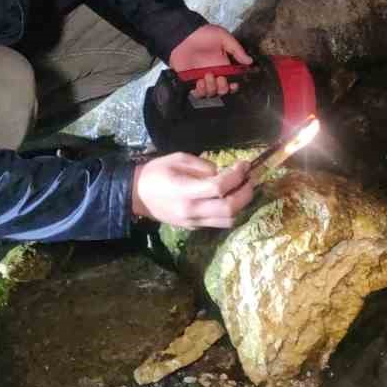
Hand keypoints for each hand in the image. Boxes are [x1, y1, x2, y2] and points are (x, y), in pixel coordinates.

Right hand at [131, 153, 254, 227]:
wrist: (136, 195)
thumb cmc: (155, 172)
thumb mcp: (178, 159)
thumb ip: (203, 165)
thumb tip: (222, 172)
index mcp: (185, 191)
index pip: (219, 188)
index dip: (237, 176)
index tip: (244, 164)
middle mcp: (192, 211)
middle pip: (229, 209)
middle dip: (246, 193)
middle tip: (250, 179)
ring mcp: (193, 222)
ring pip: (228, 220)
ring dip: (241, 205)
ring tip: (243, 189)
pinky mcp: (194, 228)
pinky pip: (219, 223)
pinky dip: (230, 212)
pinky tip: (230, 198)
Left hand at [168, 24, 252, 97]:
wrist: (184, 34)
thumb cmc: (203, 34)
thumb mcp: (223, 37)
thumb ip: (236, 50)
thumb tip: (249, 61)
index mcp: (223, 66)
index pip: (231, 82)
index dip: (234, 87)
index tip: (234, 84)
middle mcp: (214, 74)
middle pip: (222, 91)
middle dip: (223, 88)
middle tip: (219, 78)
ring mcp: (201, 78)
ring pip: (210, 93)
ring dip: (211, 88)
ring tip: (207, 76)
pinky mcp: (190, 80)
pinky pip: (196, 93)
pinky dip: (199, 92)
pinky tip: (199, 82)